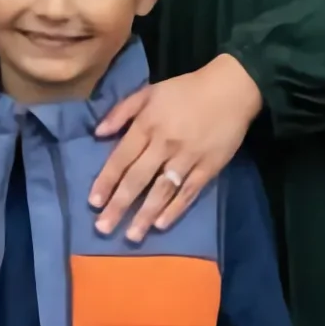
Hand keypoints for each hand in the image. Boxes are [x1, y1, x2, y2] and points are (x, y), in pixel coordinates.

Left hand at [89, 54, 262, 239]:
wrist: (231, 90)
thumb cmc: (186, 91)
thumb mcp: (149, 92)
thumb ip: (121, 111)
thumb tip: (98, 133)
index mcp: (147, 125)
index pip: (121, 159)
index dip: (106, 182)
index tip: (93, 202)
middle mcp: (164, 145)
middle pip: (137, 179)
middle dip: (119, 205)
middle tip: (103, 228)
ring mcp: (187, 158)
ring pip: (161, 191)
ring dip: (144, 215)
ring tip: (131, 236)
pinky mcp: (208, 168)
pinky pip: (188, 193)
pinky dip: (174, 210)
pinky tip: (161, 225)